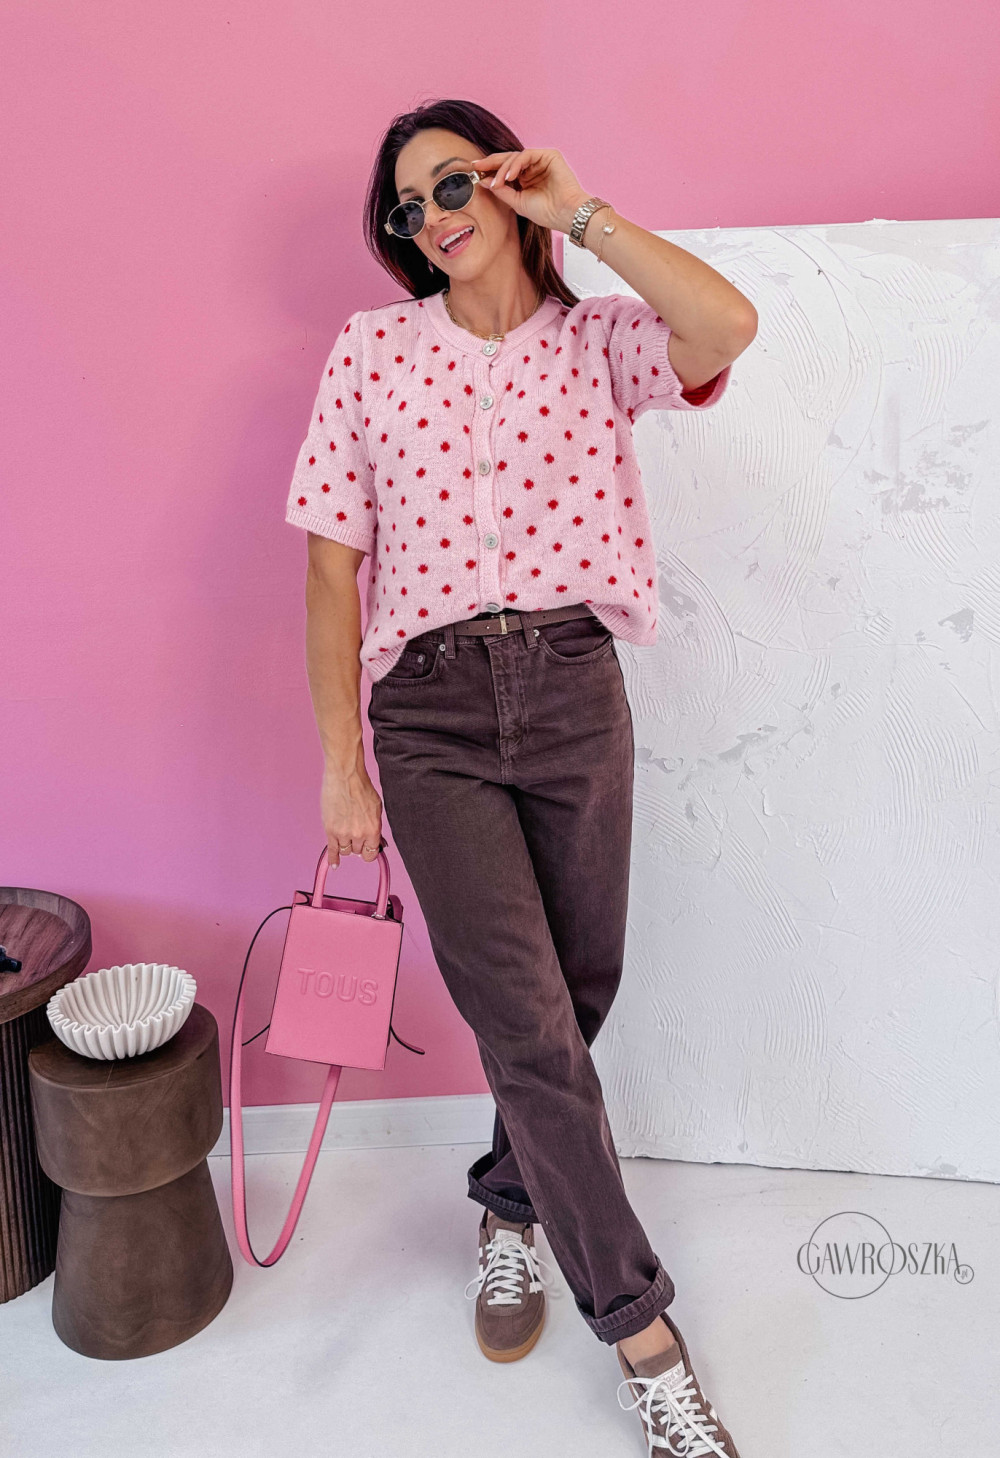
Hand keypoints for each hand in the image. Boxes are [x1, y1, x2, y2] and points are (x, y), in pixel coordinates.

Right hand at [321, 758, 383, 867]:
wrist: (345, 776)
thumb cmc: (362, 787)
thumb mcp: (377, 808)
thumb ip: (376, 826)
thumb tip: (377, 841)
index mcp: (373, 829)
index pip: (371, 853)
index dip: (369, 851)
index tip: (367, 848)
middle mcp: (359, 834)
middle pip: (358, 851)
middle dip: (358, 844)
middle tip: (355, 832)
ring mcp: (343, 833)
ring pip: (345, 850)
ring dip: (346, 844)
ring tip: (345, 832)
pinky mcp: (330, 829)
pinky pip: (332, 850)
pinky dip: (333, 858)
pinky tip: (334, 864)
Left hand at [474, 148, 591, 234]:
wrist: (565, 214)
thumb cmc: (546, 212)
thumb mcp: (517, 202)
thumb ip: (501, 190)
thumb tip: (482, 181)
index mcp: (526, 179)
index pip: (505, 170)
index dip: (490, 170)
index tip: (475, 171)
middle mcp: (532, 168)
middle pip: (508, 160)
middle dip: (491, 163)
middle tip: (477, 166)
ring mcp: (541, 160)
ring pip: (515, 157)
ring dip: (503, 169)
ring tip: (497, 182)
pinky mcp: (549, 155)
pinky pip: (526, 154)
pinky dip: (515, 164)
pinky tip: (509, 176)